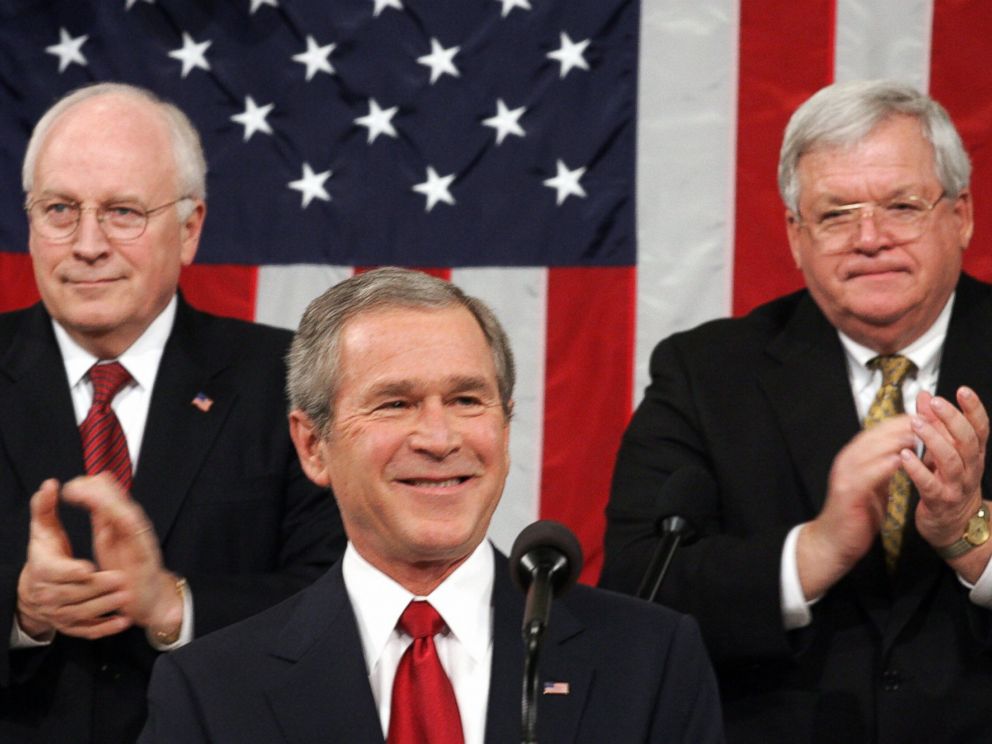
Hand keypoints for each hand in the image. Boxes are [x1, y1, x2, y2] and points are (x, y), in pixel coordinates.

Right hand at [16, 479, 131, 639]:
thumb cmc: (45, 557)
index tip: (89, 569)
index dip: (72, 572)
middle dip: (98, 589)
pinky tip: (123, 622)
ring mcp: (61, 614)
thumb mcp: (44, 534)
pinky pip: (88, 631)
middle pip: (74, 594)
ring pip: (84, 614)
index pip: (56, 573)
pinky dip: (105, 628)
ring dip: (106, 607)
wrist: (37, 595)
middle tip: (121, 581)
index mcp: (43, 571)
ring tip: (126, 597)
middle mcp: (48, 596)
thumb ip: (46, 510)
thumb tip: (51, 484)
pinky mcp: (72, 627)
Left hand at [59, 474, 183, 636]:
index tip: (72, 484)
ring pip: (125, 509)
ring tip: (85, 491)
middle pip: (118, 498)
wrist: (150, 598)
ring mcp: (142, 536)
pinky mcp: (145, 550)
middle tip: (74, 484)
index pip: (110, 497)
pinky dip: (121, 515)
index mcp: (123, 522)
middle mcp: (134, 525)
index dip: (93, 487)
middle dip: (97, 488)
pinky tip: (106, 510)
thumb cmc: (129, 572)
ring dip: (105, 497)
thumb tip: (92, 495)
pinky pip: (133, 529)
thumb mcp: (110, 541)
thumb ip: (103, 519)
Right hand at [797, 415, 916, 597]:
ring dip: (894, 441)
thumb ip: (885, 468)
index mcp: (852, 458)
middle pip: (874, 435)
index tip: (922, 417)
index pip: (876, 431)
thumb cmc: (856, 514)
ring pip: (870, 450)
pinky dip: (884, 465)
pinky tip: (900, 460)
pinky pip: (867, 474)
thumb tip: (904, 452)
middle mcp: (846, 461)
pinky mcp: (848, 492)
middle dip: (900, 427)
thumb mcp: (874, 485)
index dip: (899, 422)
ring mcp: (845, 475)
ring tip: (917, 437)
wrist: (834, 541)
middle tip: (924, 422)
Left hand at [903, 388, 988, 572]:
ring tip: (916, 423)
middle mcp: (970, 468)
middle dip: (952, 419)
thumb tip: (925, 395)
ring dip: (934, 440)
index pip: (979, 428)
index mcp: (973, 454)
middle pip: (967, 440)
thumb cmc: (948, 483)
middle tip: (935, 402)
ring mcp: (957, 486)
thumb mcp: (945, 452)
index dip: (974, 409)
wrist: (953, 526)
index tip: (962, 390)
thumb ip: (935, 424)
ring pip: (951, 460)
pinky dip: (918, 470)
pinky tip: (905, 456)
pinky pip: (930, 485)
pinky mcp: (940, 501)